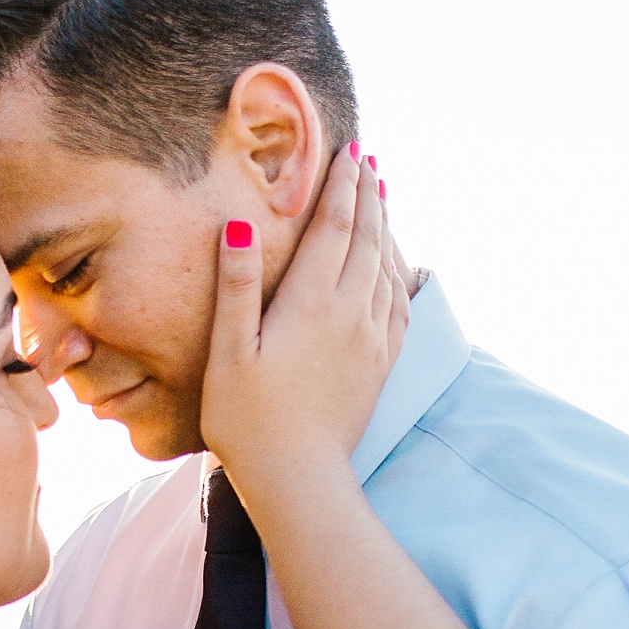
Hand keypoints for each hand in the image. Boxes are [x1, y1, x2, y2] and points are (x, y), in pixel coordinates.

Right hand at [199, 145, 405, 507]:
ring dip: (385, 227)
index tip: (349, 150)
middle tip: (368, 160)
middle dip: (367, 195)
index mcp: (311, 302)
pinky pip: (398, 302)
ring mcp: (372, 339)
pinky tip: (392, 263)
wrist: (299, 478)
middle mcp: (350, 313)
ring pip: (387, 266)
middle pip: (367, 239)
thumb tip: (237, 225)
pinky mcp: (381, 364)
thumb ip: (236, 286)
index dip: (341, 186)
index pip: (334, 227)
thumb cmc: (248, 420)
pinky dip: (397, 269)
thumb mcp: (229, 352)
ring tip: (382, 197)